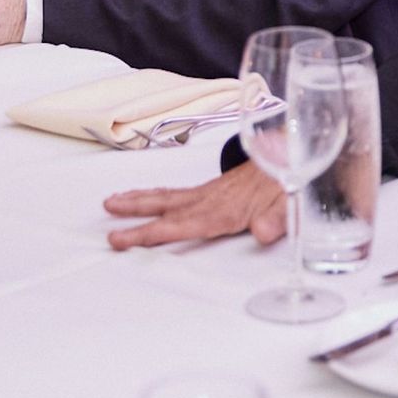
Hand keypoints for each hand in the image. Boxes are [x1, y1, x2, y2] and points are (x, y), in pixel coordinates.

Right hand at [104, 162, 286, 248]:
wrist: (291, 159)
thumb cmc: (287, 185)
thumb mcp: (288, 204)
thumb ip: (277, 219)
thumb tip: (263, 233)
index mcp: (224, 211)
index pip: (181, 225)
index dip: (151, 233)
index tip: (123, 238)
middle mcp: (209, 201)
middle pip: (165, 206)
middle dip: (134, 211)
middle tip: (106, 211)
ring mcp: (208, 194)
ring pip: (166, 196)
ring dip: (138, 199)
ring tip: (111, 201)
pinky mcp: (211, 191)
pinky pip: (176, 193)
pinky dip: (154, 194)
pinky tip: (142, 196)